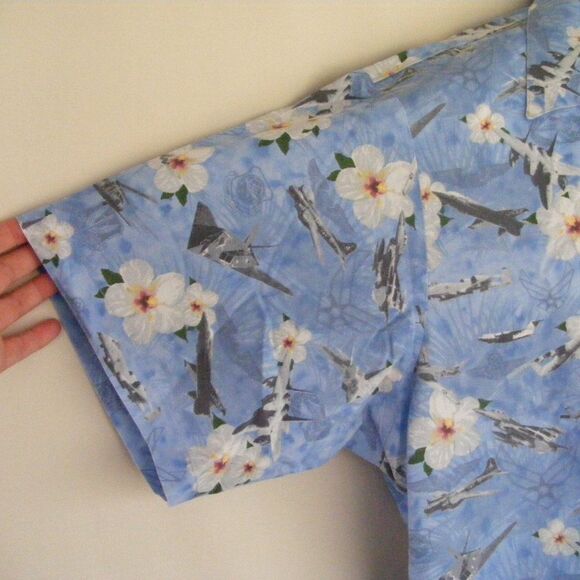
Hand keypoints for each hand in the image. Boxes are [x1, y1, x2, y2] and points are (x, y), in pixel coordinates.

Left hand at [0, 218, 61, 372]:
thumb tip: (6, 249)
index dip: (9, 235)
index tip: (35, 224)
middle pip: (4, 274)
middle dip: (31, 258)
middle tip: (59, 245)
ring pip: (13, 306)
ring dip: (38, 292)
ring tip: (62, 279)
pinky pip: (14, 347)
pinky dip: (34, 338)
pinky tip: (53, 327)